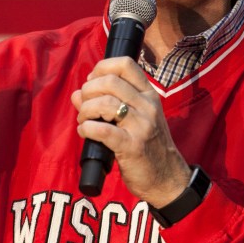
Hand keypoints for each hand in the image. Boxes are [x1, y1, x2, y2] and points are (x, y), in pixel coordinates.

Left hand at [71, 58, 190, 206]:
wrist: (167, 178)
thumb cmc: (147, 147)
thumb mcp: (133, 119)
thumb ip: (105, 102)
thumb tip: (76, 94)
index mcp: (149, 94)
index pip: (125, 64)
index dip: (101, 68)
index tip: (92, 82)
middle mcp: (147, 106)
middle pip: (110, 81)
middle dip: (89, 90)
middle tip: (85, 105)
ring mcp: (141, 126)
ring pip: (104, 103)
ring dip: (85, 111)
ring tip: (84, 121)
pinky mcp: (132, 147)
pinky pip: (102, 130)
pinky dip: (86, 129)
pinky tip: (85, 132)